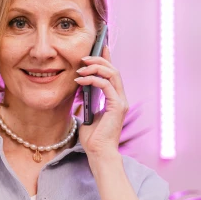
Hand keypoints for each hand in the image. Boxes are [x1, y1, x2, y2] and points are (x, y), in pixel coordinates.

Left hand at [75, 44, 128, 158]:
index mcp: (115, 99)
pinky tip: (81, 80)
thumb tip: (79, 89)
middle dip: (99, 60)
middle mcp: (121, 99)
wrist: (98, 153)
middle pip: (113, 70)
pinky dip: (93, 80)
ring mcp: (120, 102)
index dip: (107, 58)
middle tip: (83, 58)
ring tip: (80, 68)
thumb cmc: (93, 138)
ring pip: (112, 74)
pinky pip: (106, 86)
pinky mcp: (117, 107)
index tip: (99, 46)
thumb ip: (87, 102)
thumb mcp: (87, 115)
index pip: (112, 74)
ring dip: (95, 68)